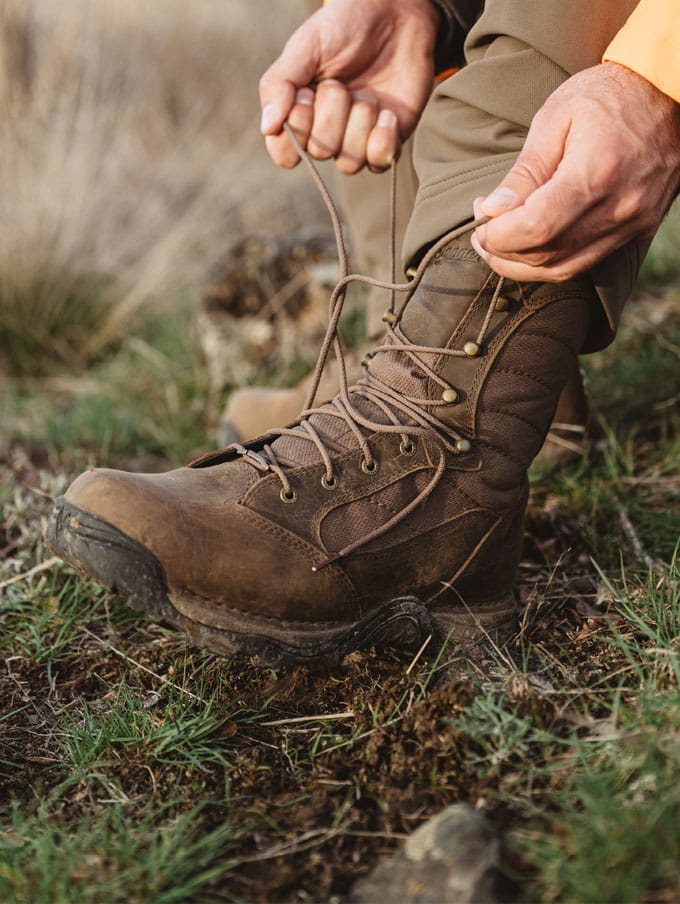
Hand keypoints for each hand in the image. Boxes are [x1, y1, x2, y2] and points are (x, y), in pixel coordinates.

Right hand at [259, 0, 437, 172]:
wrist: (394, 12)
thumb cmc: (344, 27)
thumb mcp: (304, 47)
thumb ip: (280, 85)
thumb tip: (267, 127)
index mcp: (299, 115)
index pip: (285, 153)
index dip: (297, 128)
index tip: (306, 93)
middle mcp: (326, 134)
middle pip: (320, 152)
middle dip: (332, 112)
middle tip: (340, 82)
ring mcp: (357, 140)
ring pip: (349, 162)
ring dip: (359, 123)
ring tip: (367, 94)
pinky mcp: (387, 141)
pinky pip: (380, 163)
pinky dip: (383, 140)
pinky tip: (387, 113)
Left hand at [471, 63, 679, 281]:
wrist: (667, 91)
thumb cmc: (607, 96)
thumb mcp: (555, 119)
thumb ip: (523, 172)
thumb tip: (491, 211)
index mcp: (596, 172)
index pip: (536, 228)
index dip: (499, 237)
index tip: (480, 225)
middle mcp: (619, 206)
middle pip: (547, 255)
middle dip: (504, 252)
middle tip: (483, 234)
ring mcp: (633, 222)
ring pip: (564, 269)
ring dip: (523, 265)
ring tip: (500, 243)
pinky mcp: (637, 229)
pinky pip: (585, 262)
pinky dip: (551, 261)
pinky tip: (532, 243)